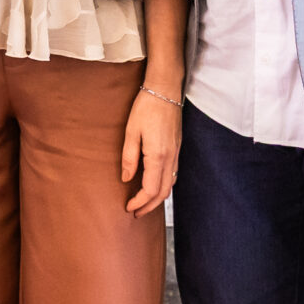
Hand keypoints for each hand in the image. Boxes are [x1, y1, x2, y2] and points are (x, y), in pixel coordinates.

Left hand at [121, 84, 180, 213]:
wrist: (165, 90)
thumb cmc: (146, 107)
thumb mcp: (131, 131)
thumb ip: (129, 157)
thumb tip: (126, 178)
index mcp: (158, 156)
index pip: (151, 190)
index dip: (140, 202)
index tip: (128, 207)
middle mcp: (171, 158)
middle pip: (163, 193)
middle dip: (149, 206)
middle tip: (136, 212)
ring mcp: (176, 154)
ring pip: (171, 185)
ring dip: (158, 198)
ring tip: (143, 203)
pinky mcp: (177, 148)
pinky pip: (174, 174)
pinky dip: (164, 186)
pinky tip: (154, 185)